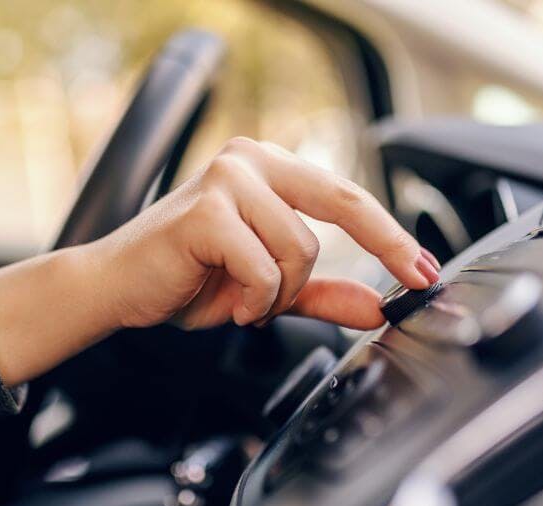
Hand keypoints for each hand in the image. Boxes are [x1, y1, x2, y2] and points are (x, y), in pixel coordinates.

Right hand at [0, 137, 439, 385]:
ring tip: (246, 301)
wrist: (117, 290)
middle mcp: (248, 160)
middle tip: (414, 279)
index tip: (425, 271)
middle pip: (342, 202)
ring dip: (282, 294)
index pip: (345, 194)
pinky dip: (256, 300)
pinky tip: (230, 303)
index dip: (391, 234)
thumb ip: (322, 293)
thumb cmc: (185, 279)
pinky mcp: (207, 210)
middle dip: (387, 245)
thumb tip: (378, 306)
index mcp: (265, 169)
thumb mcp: (268, 291)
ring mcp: (227, 179)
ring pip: (301, 250)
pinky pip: (265, 269)